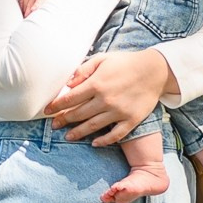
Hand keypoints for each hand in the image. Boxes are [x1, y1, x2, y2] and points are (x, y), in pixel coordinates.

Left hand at [16, 0, 57, 14]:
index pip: (21, 0)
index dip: (20, 7)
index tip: (19, 13)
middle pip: (25, 4)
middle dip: (24, 12)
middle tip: (23, 19)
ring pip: (30, 3)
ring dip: (28, 11)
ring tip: (27, 18)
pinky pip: (39, 0)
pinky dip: (36, 5)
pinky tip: (33, 10)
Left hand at [45, 49, 176, 145]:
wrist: (154, 70)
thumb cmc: (126, 63)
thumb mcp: (102, 59)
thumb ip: (83, 70)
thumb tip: (68, 83)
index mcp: (97, 84)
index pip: (70, 98)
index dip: (56, 106)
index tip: (47, 111)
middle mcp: (106, 100)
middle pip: (78, 114)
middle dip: (63, 120)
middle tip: (54, 125)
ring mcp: (118, 112)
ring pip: (93, 126)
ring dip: (78, 133)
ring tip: (68, 137)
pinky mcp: (131, 120)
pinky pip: (115, 135)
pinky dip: (104, 141)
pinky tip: (94, 143)